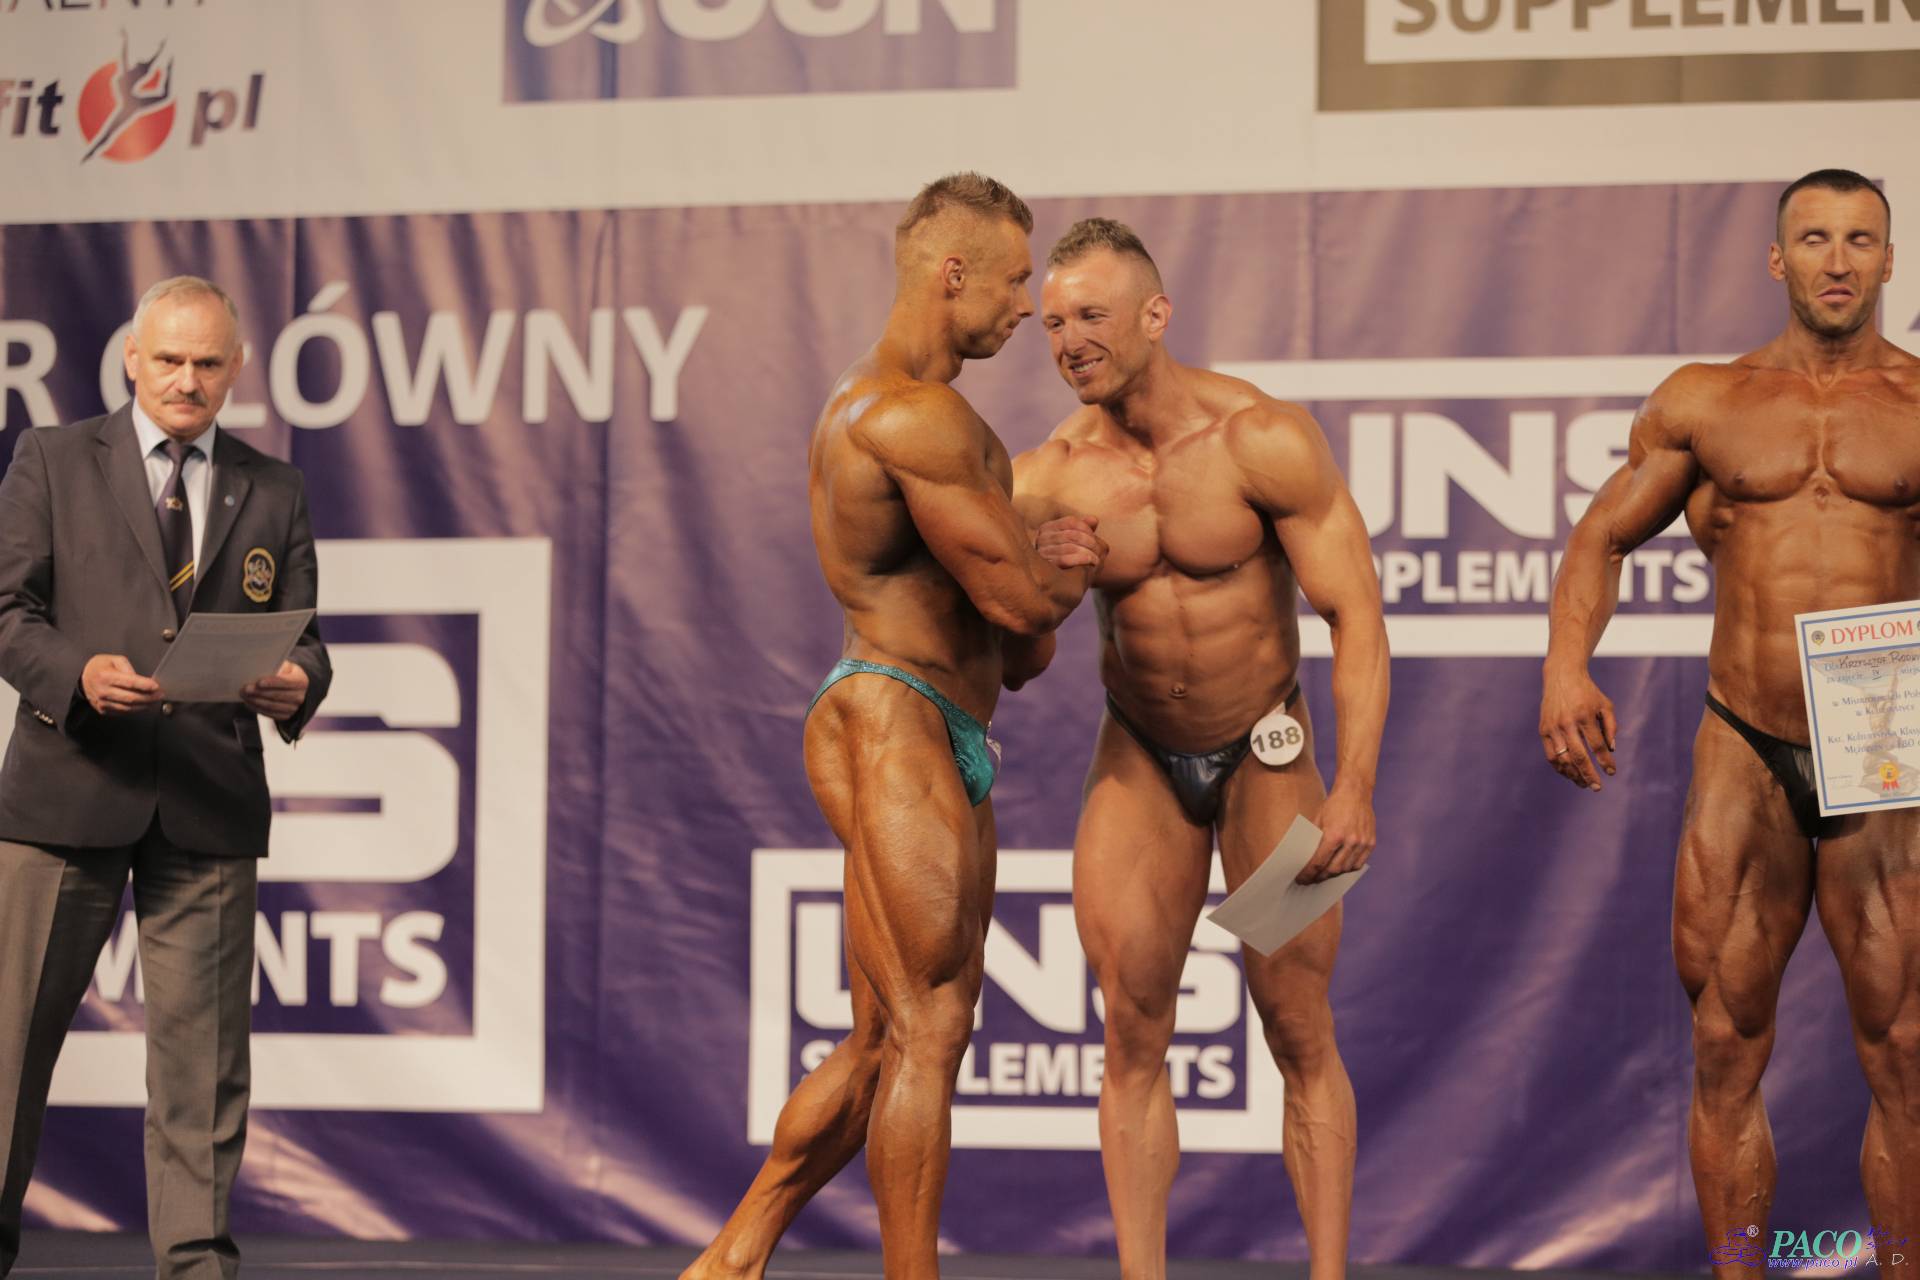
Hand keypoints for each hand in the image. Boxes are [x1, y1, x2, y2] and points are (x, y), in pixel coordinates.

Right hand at [82, 654, 160, 714]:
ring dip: (144, 705)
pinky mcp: (103, 710)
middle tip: (160, 694)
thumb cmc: (100, 667)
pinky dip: (135, 709)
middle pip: (131, 698)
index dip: (145, 685)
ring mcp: (102, 702)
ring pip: (128, 708)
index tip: (157, 686)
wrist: (83, 678)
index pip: (130, 683)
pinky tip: (142, 704)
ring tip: (154, 700)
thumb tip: (141, 680)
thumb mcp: (114, 660)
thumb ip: (128, 668)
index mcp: (105, 676)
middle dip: (149, 697)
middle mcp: (102, 691)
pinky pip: (122, 712)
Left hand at [241, 661, 308, 722]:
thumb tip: (261, 669)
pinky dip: (257, 708)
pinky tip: (248, 702)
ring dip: (255, 701)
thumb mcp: (286, 666)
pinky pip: (269, 714)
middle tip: (245, 688)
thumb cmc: (287, 674)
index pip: (286, 682)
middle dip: (259, 692)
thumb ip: (277, 667)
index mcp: (301, 681)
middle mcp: (299, 697)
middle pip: (277, 696)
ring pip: (271, 706)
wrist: (295, 687)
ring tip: (244, 695)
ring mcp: (293, 708)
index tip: (258, 682)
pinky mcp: (285, 716)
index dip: (272, 682)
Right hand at [1036, 514, 1104, 569]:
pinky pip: (1065, 559)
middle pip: (1071, 534)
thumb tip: (1094, 520)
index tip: (1095, 540)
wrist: (1063, 588)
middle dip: (1090, 542)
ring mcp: (1042, 553)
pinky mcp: (1045, 567)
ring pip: (1070, 546)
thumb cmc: (1072, 561)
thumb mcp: (1080, 544)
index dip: (1087, 529)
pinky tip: (1091, 562)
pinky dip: (1082, 559)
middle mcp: (1041, 539)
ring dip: (1089, 552)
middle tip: (1100, 551)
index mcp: (1048, 528)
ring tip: (1097, 560)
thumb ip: (1087, 530)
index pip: (1071, 522)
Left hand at [1296, 781, 1374, 883]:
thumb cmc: (1334, 804)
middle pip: (1333, 869)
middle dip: (1320, 876)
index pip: (1318, 862)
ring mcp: (1362, 843)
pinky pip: (1359, 863)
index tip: (1301, 879)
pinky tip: (1341, 867)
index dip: (1308, 873)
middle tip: (1312, 879)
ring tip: (1325, 874)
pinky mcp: (1371, 842)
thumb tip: (1305, 859)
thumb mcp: (1318, 819)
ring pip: (1346, 869)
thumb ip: (1314, 840)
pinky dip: (1349, 868)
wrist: (1356, 791)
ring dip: (1334, 874)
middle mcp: (1350, 841)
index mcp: (1334, 834)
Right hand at [1540, 662, 1616, 790]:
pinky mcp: (1544, 729)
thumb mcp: (1605, 705)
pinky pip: (1551, 754)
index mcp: (1585, 715)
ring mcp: (1553, 727)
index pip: (1597, 745)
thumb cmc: (1587, 692)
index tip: (1611, 772)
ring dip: (1573, 774)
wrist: (1561, 676)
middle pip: (1579, 756)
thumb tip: (1611, 750)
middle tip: (1597, 788)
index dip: (1605, 761)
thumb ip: (1610, 727)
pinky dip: (1560, 767)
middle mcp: (1567, 723)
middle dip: (1589, 774)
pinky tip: (1569, 774)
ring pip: (1562, 759)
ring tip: (1583, 784)